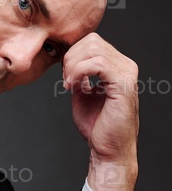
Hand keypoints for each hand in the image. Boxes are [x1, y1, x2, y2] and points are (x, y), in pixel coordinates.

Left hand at [62, 33, 138, 190]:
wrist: (108, 149)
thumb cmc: (97, 126)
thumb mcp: (83, 95)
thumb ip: (79, 76)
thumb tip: (68, 62)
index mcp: (117, 67)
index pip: (92, 42)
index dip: (72, 54)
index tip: (64, 76)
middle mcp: (125, 66)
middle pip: (92, 41)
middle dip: (70, 58)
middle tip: (65, 81)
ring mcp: (126, 73)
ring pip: (93, 49)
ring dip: (73, 66)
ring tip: (69, 85)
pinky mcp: (123, 84)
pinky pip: (97, 63)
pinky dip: (79, 72)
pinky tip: (73, 86)